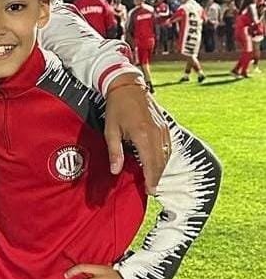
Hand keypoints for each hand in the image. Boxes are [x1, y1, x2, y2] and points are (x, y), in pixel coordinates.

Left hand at [104, 79, 168, 193]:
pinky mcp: (165, 125)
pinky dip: (164, 157)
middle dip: (156, 177)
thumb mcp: (111, 131)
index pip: (150, 163)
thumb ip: (115, 152)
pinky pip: (168, 145)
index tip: (149, 191)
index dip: (151, 179)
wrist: (128, 87)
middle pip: (161, 161)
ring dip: (161, 168)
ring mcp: (163, 128)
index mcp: (143, 135)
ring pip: (166, 154)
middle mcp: (157, 133)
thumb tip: (115, 171)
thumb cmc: (117, 108)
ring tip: (153, 179)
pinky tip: (158, 163)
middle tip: (151, 190)